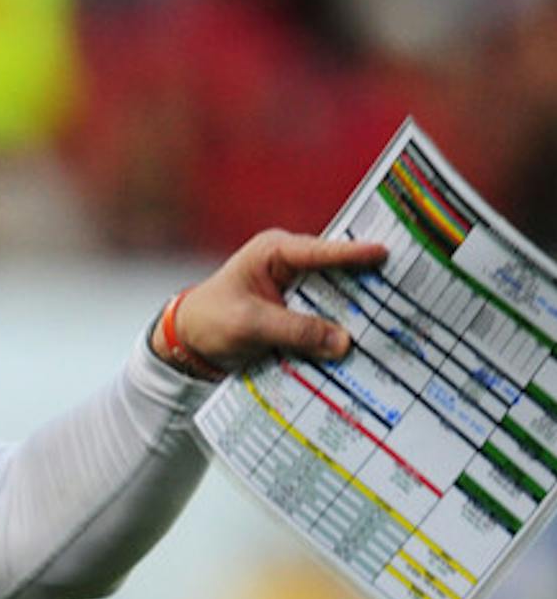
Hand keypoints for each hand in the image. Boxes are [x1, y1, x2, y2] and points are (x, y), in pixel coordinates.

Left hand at [152, 229, 387, 373]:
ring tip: (401, 321)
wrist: (189, 344)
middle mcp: (291, 266)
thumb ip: (294, 330)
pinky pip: (327, 322)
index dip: (351, 253)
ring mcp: (298, 291)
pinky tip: (370, 346)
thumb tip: (343, 342)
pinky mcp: (300, 315)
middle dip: (368, 285)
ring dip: (359, 314)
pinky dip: (342, 333)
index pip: (318, 251)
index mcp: (274, 253)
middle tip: (409, 290)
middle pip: (338, 274)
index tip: (383, 253)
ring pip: (337, 300)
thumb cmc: (209, 321)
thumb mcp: (249, 325)